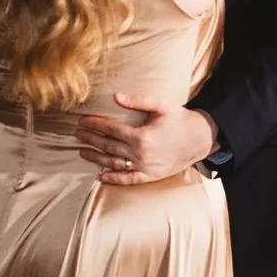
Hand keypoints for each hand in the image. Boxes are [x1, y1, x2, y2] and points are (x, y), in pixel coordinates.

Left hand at [76, 98, 215, 184]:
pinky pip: (128, 179)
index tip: (82, 120)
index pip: (111, 130)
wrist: (199, 140)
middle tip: (77, 133)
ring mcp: (145, 168)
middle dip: (91, 139)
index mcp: (142, 136)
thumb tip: (115, 97)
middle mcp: (141, 154)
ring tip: (82, 151)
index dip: (95, 124)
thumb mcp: (161, 105)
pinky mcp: (150, 177)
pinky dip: (113, 179)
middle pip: (109, 146)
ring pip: (114, 163)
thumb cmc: (179, 120)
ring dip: (96, 158)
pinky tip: (100, 176)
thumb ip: (138, 101)